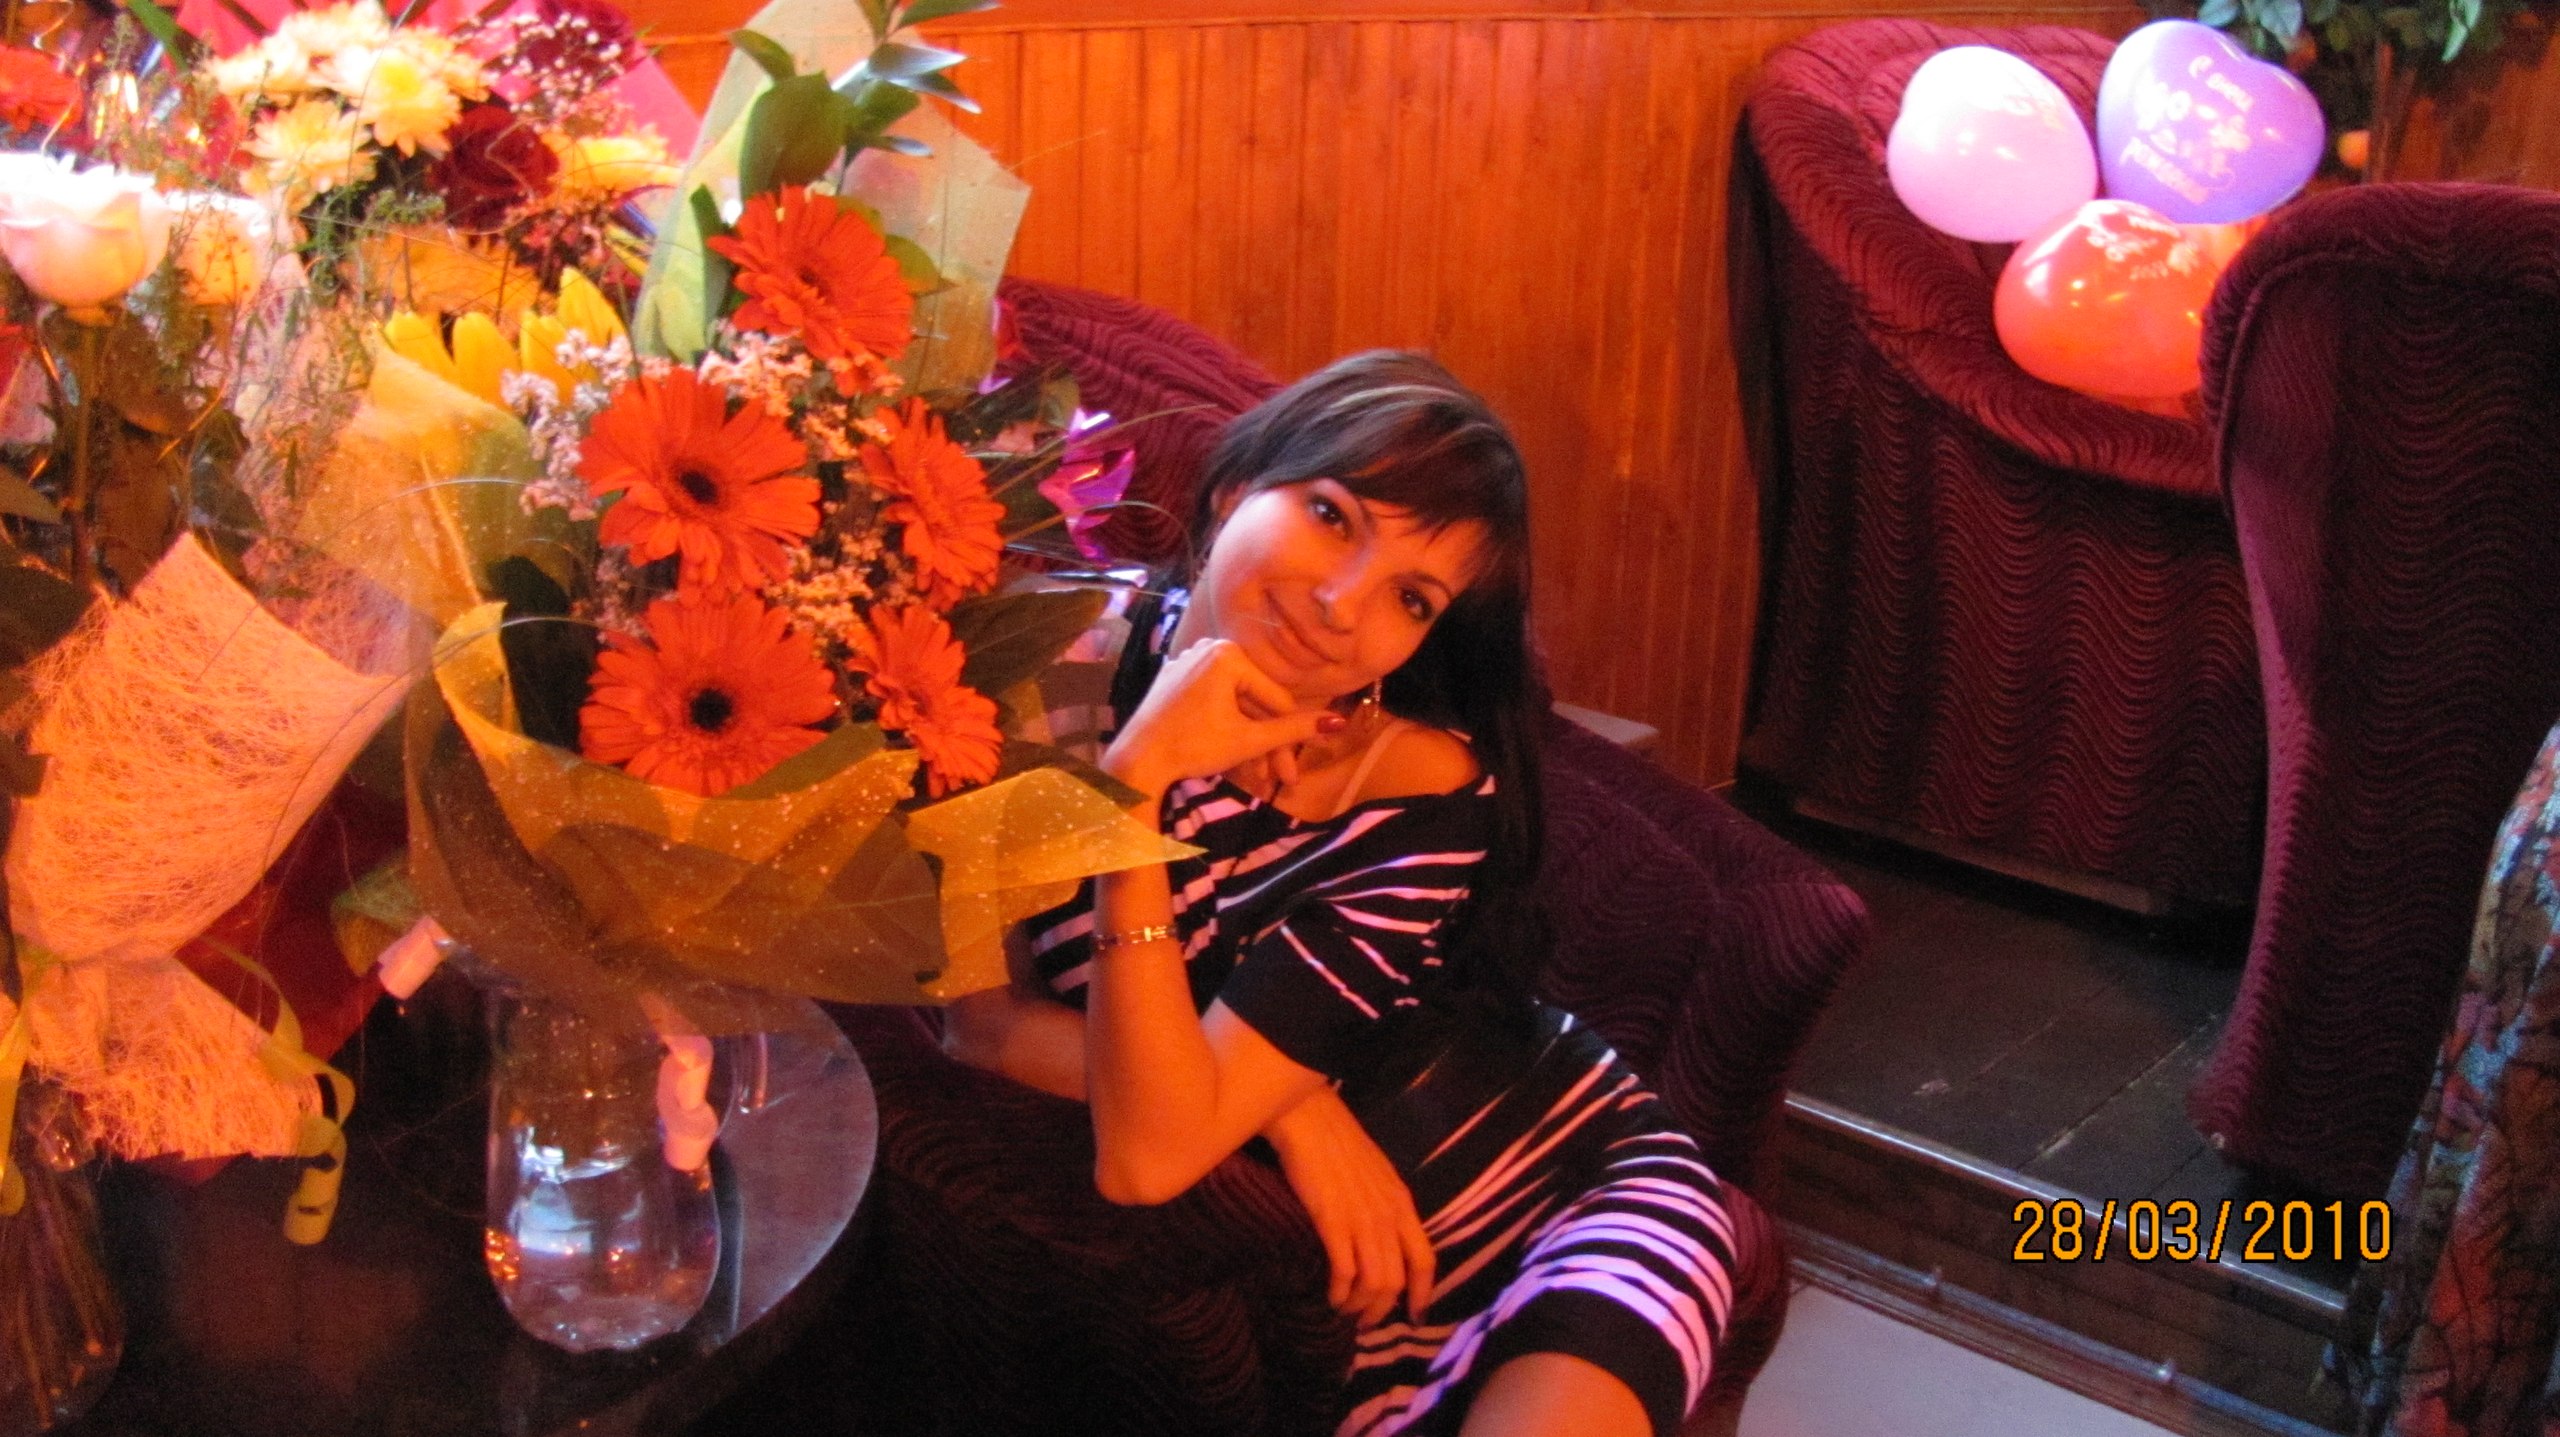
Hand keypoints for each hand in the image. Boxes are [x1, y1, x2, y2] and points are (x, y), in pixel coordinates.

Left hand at [1103, 637, 1342, 797]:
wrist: (1137, 761)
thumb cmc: (1194, 746)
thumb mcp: (1249, 740)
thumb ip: (1293, 729)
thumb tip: (1339, 721)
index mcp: (1229, 655)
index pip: (1275, 700)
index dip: (1290, 739)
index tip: (1295, 772)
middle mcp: (1208, 649)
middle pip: (1253, 704)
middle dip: (1268, 745)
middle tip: (1280, 781)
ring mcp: (1188, 663)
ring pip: (1233, 707)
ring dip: (1249, 742)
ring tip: (1256, 778)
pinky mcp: (1174, 680)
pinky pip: (1211, 703)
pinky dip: (1225, 729)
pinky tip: (1234, 760)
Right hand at [1263, 1089, 1434, 1327]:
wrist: (1309, 1117)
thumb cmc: (1337, 1142)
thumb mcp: (1377, 1173)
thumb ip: (1384, 1204)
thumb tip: (1382, 1236)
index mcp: (1401, 1203)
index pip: (1425, 1260)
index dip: (1423, 1294)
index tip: (1414, 1316)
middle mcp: (1387, 1216)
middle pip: (1397, 1281)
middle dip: (1382, 1310)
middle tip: (1365, 1322)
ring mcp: (1361, 1219)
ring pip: (1374, 1283)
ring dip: (1359, 1306)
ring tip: (1344, 1310)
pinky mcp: (1332, 1221)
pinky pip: (1345, 1272)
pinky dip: (1340, 1292)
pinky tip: (1330, 1295)